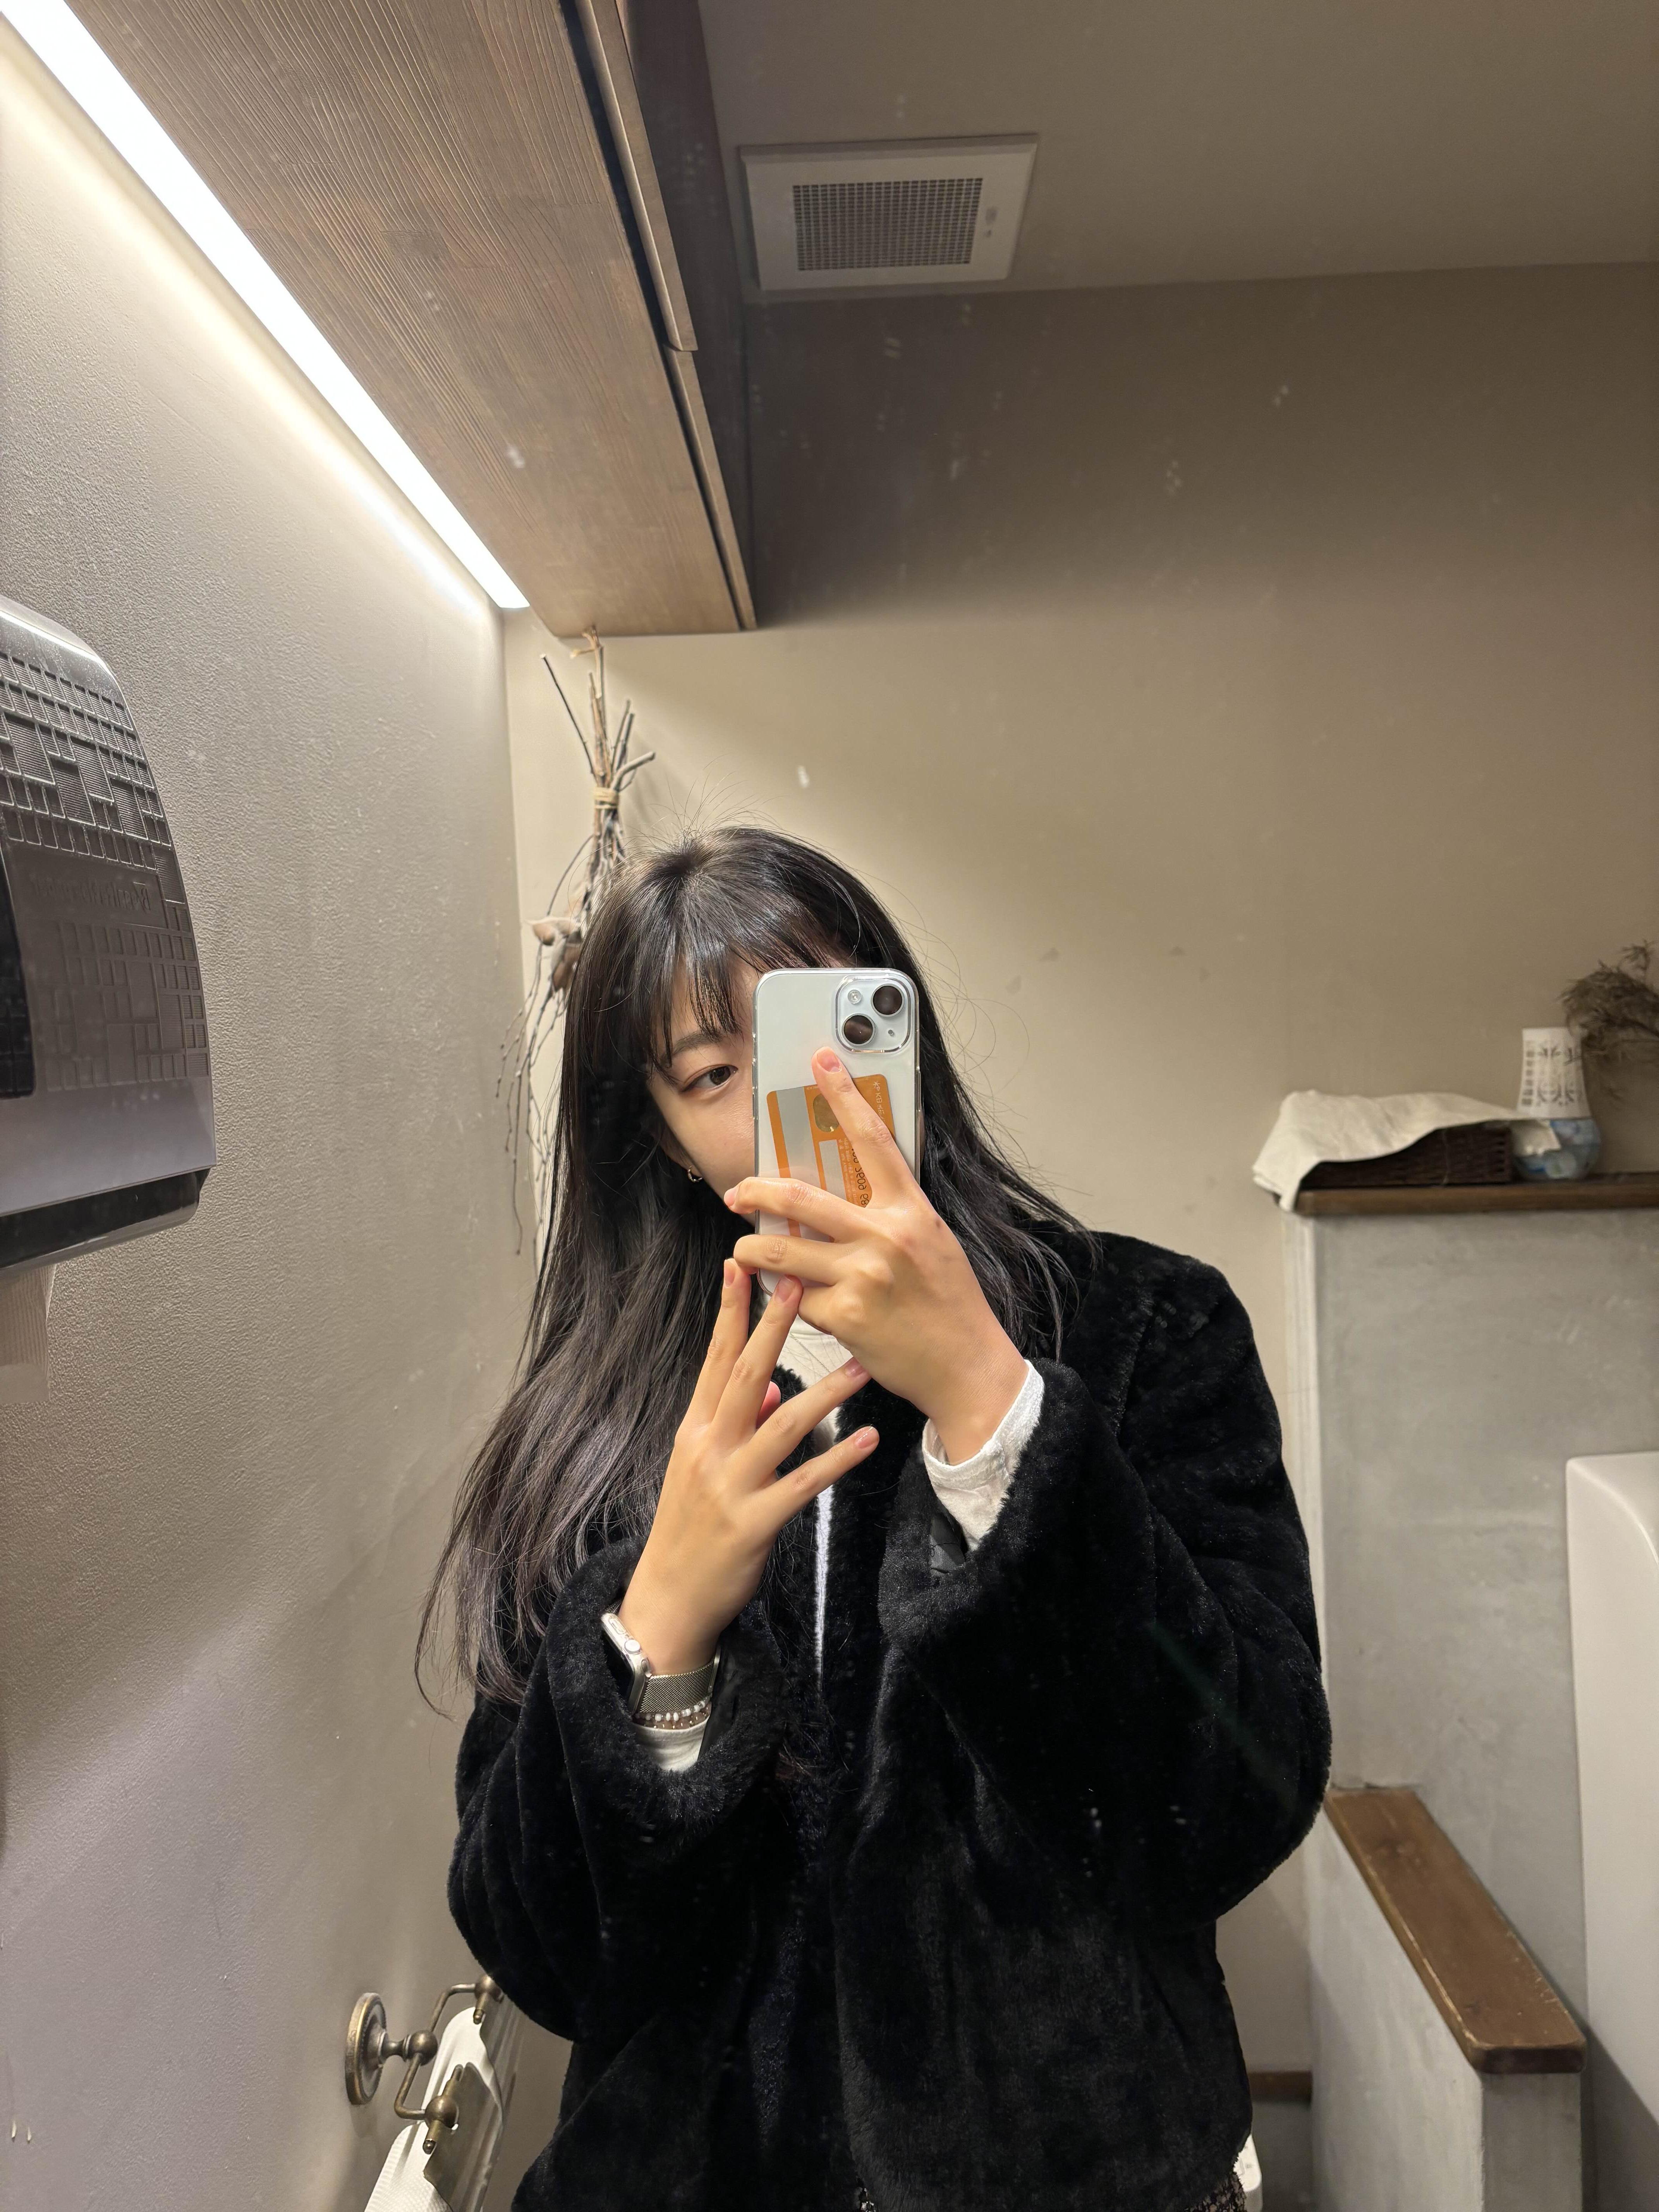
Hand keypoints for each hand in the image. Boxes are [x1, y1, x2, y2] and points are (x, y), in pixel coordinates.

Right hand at [618, 1261, 877, 1674]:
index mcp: (694, 1429)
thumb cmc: (689, 1528)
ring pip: (781, 1425)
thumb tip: (775, 1387)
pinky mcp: (754, 1523)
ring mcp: (730, 1486)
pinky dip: (837, 1459)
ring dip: (824, 1393)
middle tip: (800, 1281)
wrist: (668, 1598)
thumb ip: (735, 1424)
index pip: (714, 1360)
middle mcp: (709, 1449)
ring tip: (861, 1366)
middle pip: (744, 1376)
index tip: (741, 1265)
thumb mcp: (702, 1467)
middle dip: (772, 1327)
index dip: (728, 1312)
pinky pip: (803, 1484)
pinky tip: (868, 1439)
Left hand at [726, 1048, 1028, 1462]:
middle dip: (755, 1191)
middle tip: (737, 1191)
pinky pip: (793, 1299)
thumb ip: (892, 1215)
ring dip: (751, 1249)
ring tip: (744, 1250)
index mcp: (912, 1211)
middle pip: (800, 1199)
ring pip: (780, 1252)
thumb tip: (845, 1194)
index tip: (822, 1063)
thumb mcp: (933, 1242)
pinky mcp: (844, 1318)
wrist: (967, 1366)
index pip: (873, 1140)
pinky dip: (780, 1298)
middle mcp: (885, 1238)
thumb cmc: (951, 1305)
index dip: (844, 1096)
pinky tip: (780, 1299)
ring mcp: (862, 1278)